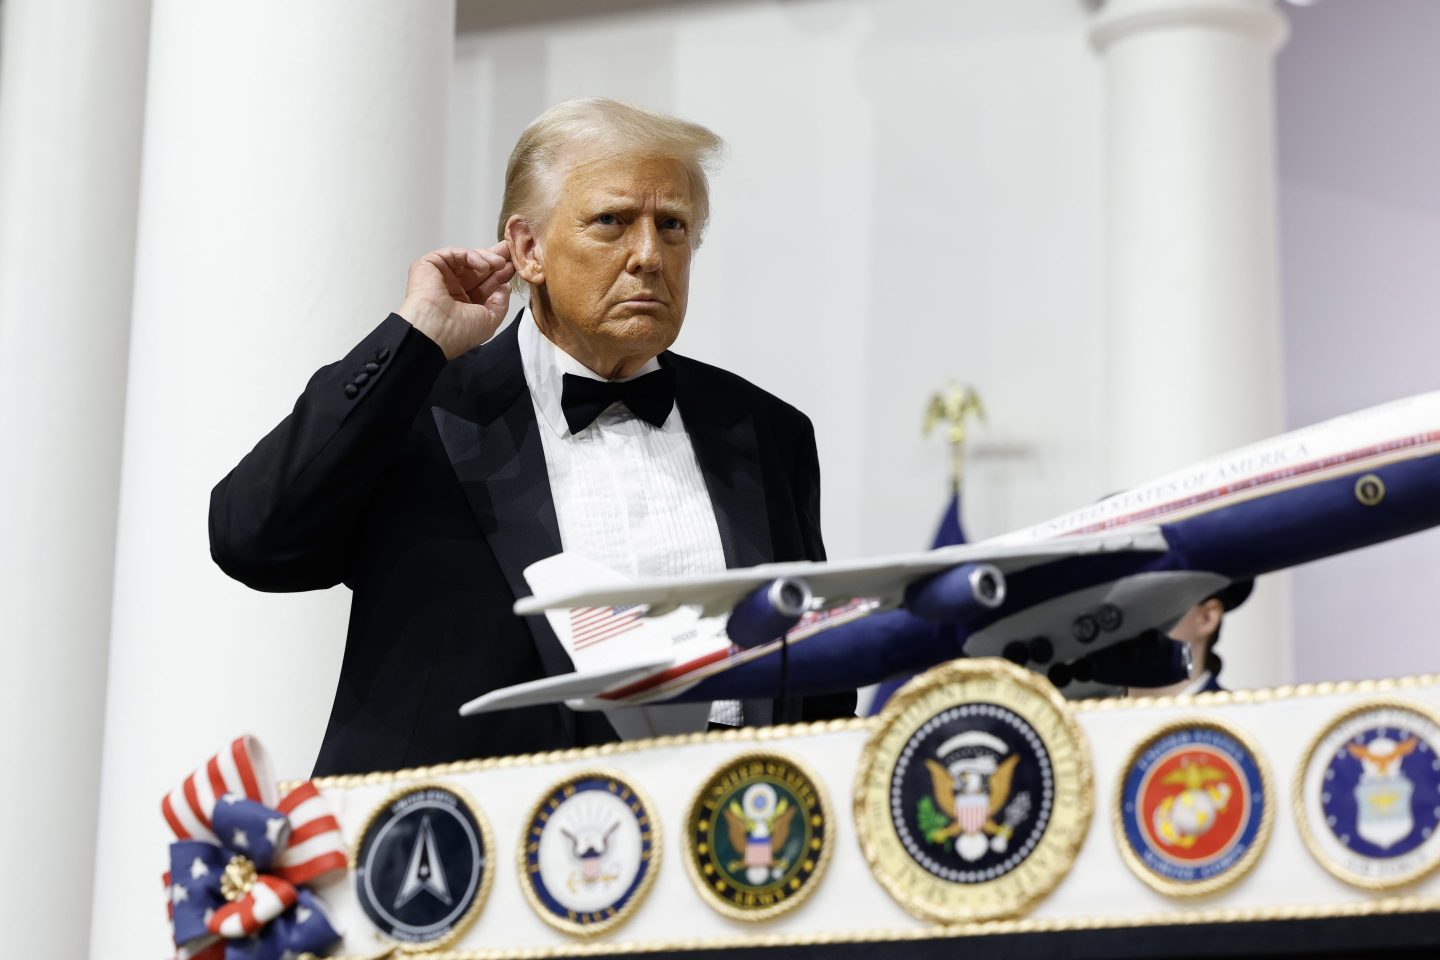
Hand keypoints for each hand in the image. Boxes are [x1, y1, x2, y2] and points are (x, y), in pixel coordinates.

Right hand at [397, 242, 514, 359]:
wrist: (434, 332)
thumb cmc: (459, 332)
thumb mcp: (490, 320)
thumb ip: (500, 303)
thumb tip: (505, 287)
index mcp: (463, 305)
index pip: (484, 285)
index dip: (500, 276)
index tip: (514, 267)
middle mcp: (452, 290)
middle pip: (476, 269)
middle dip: (495, 259)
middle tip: (511, 250)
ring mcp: (440, 277)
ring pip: (466, 259)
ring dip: (487, 258)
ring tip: (501, 262)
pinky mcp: (429, 265)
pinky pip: (453, 254)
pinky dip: (471, 256)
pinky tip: (484, 266)